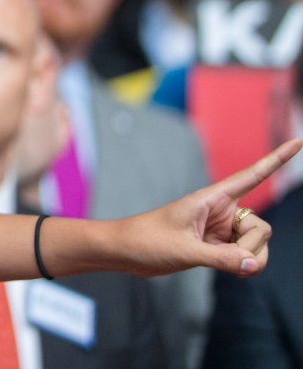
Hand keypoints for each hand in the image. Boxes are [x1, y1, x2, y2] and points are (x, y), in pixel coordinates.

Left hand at [113, 137, 301, 277]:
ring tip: (224, 265)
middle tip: (231, 259)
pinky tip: (228, 269)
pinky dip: (244, 265)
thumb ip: (221, 258)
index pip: (251, 176)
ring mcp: (221, 230)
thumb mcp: (184, 250)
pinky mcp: (218, 246)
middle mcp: (221, 211)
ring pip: (256, 244)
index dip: (276, 159)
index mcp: (211, 198)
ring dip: (249, 259)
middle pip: (260, 228)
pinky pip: (247, 256)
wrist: (125, 251)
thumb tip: (253, 264)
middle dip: (253, 247)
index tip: (298, 140)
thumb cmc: (147, 241)